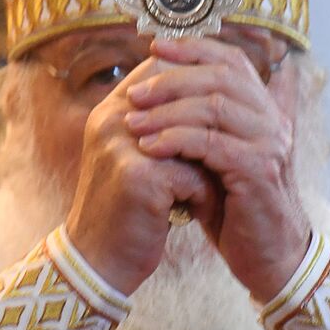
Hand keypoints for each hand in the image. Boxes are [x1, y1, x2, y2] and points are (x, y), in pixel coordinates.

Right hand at [64, 56, 220, 295]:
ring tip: (215, 182)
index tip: (223, 106)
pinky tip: (194, 211)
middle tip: (230, 147)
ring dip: (209, 162)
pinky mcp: (138, 176)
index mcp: (112, 110)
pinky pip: (193, 173)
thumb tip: (208, 94)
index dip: (197, 83)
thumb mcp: (134, 156)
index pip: (161, 69)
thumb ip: (159, 124)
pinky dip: (202, 195)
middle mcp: (112, 119)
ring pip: (194, 136)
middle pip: (180, 96)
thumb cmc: (126, 207)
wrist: (99, 260)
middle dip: (210, 123)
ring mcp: (122, 145)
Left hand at [124, 36, 310, 301]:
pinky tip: (149, 148)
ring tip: (133, 121)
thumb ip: (204, 125)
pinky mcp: (258, 171)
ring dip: (167, 111)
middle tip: (135, 93)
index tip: (155, 47)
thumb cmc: (237, 207)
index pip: (231, 60)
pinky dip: (177, 141)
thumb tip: (168, 92)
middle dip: (172, 79)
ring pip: (215, 107)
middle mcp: (272, 120)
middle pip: (221, 77)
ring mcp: (269, 144)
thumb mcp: (219, 158)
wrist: (269, 257)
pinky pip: (213, 144)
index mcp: (264, 109)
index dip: (193, 48)